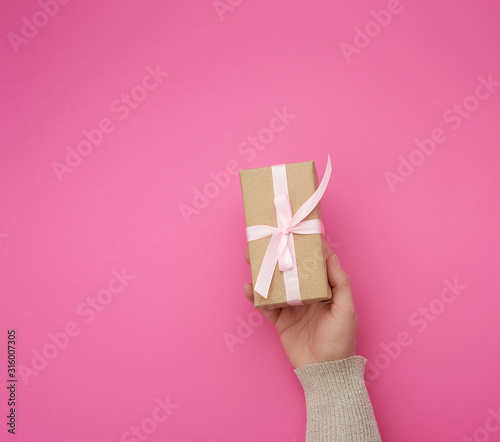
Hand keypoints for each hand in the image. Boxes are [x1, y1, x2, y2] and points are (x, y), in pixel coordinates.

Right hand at [243, 241, 357, 368]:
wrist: (325, 372)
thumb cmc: (340, 340)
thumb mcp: (346, 310)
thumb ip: (340, 283)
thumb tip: (331, 255)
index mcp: (324, 290)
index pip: (314, 263)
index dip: (306, 248)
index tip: (296, 231)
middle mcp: (306, 294)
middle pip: (290, 270)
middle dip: (278, 255)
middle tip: (265, 242)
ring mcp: (291, 307)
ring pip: (274, 283)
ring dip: (262, 271)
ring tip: (251, 259)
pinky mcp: (279, 320)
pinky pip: (265, 305)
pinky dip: (255, 296)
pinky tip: (248, 288)